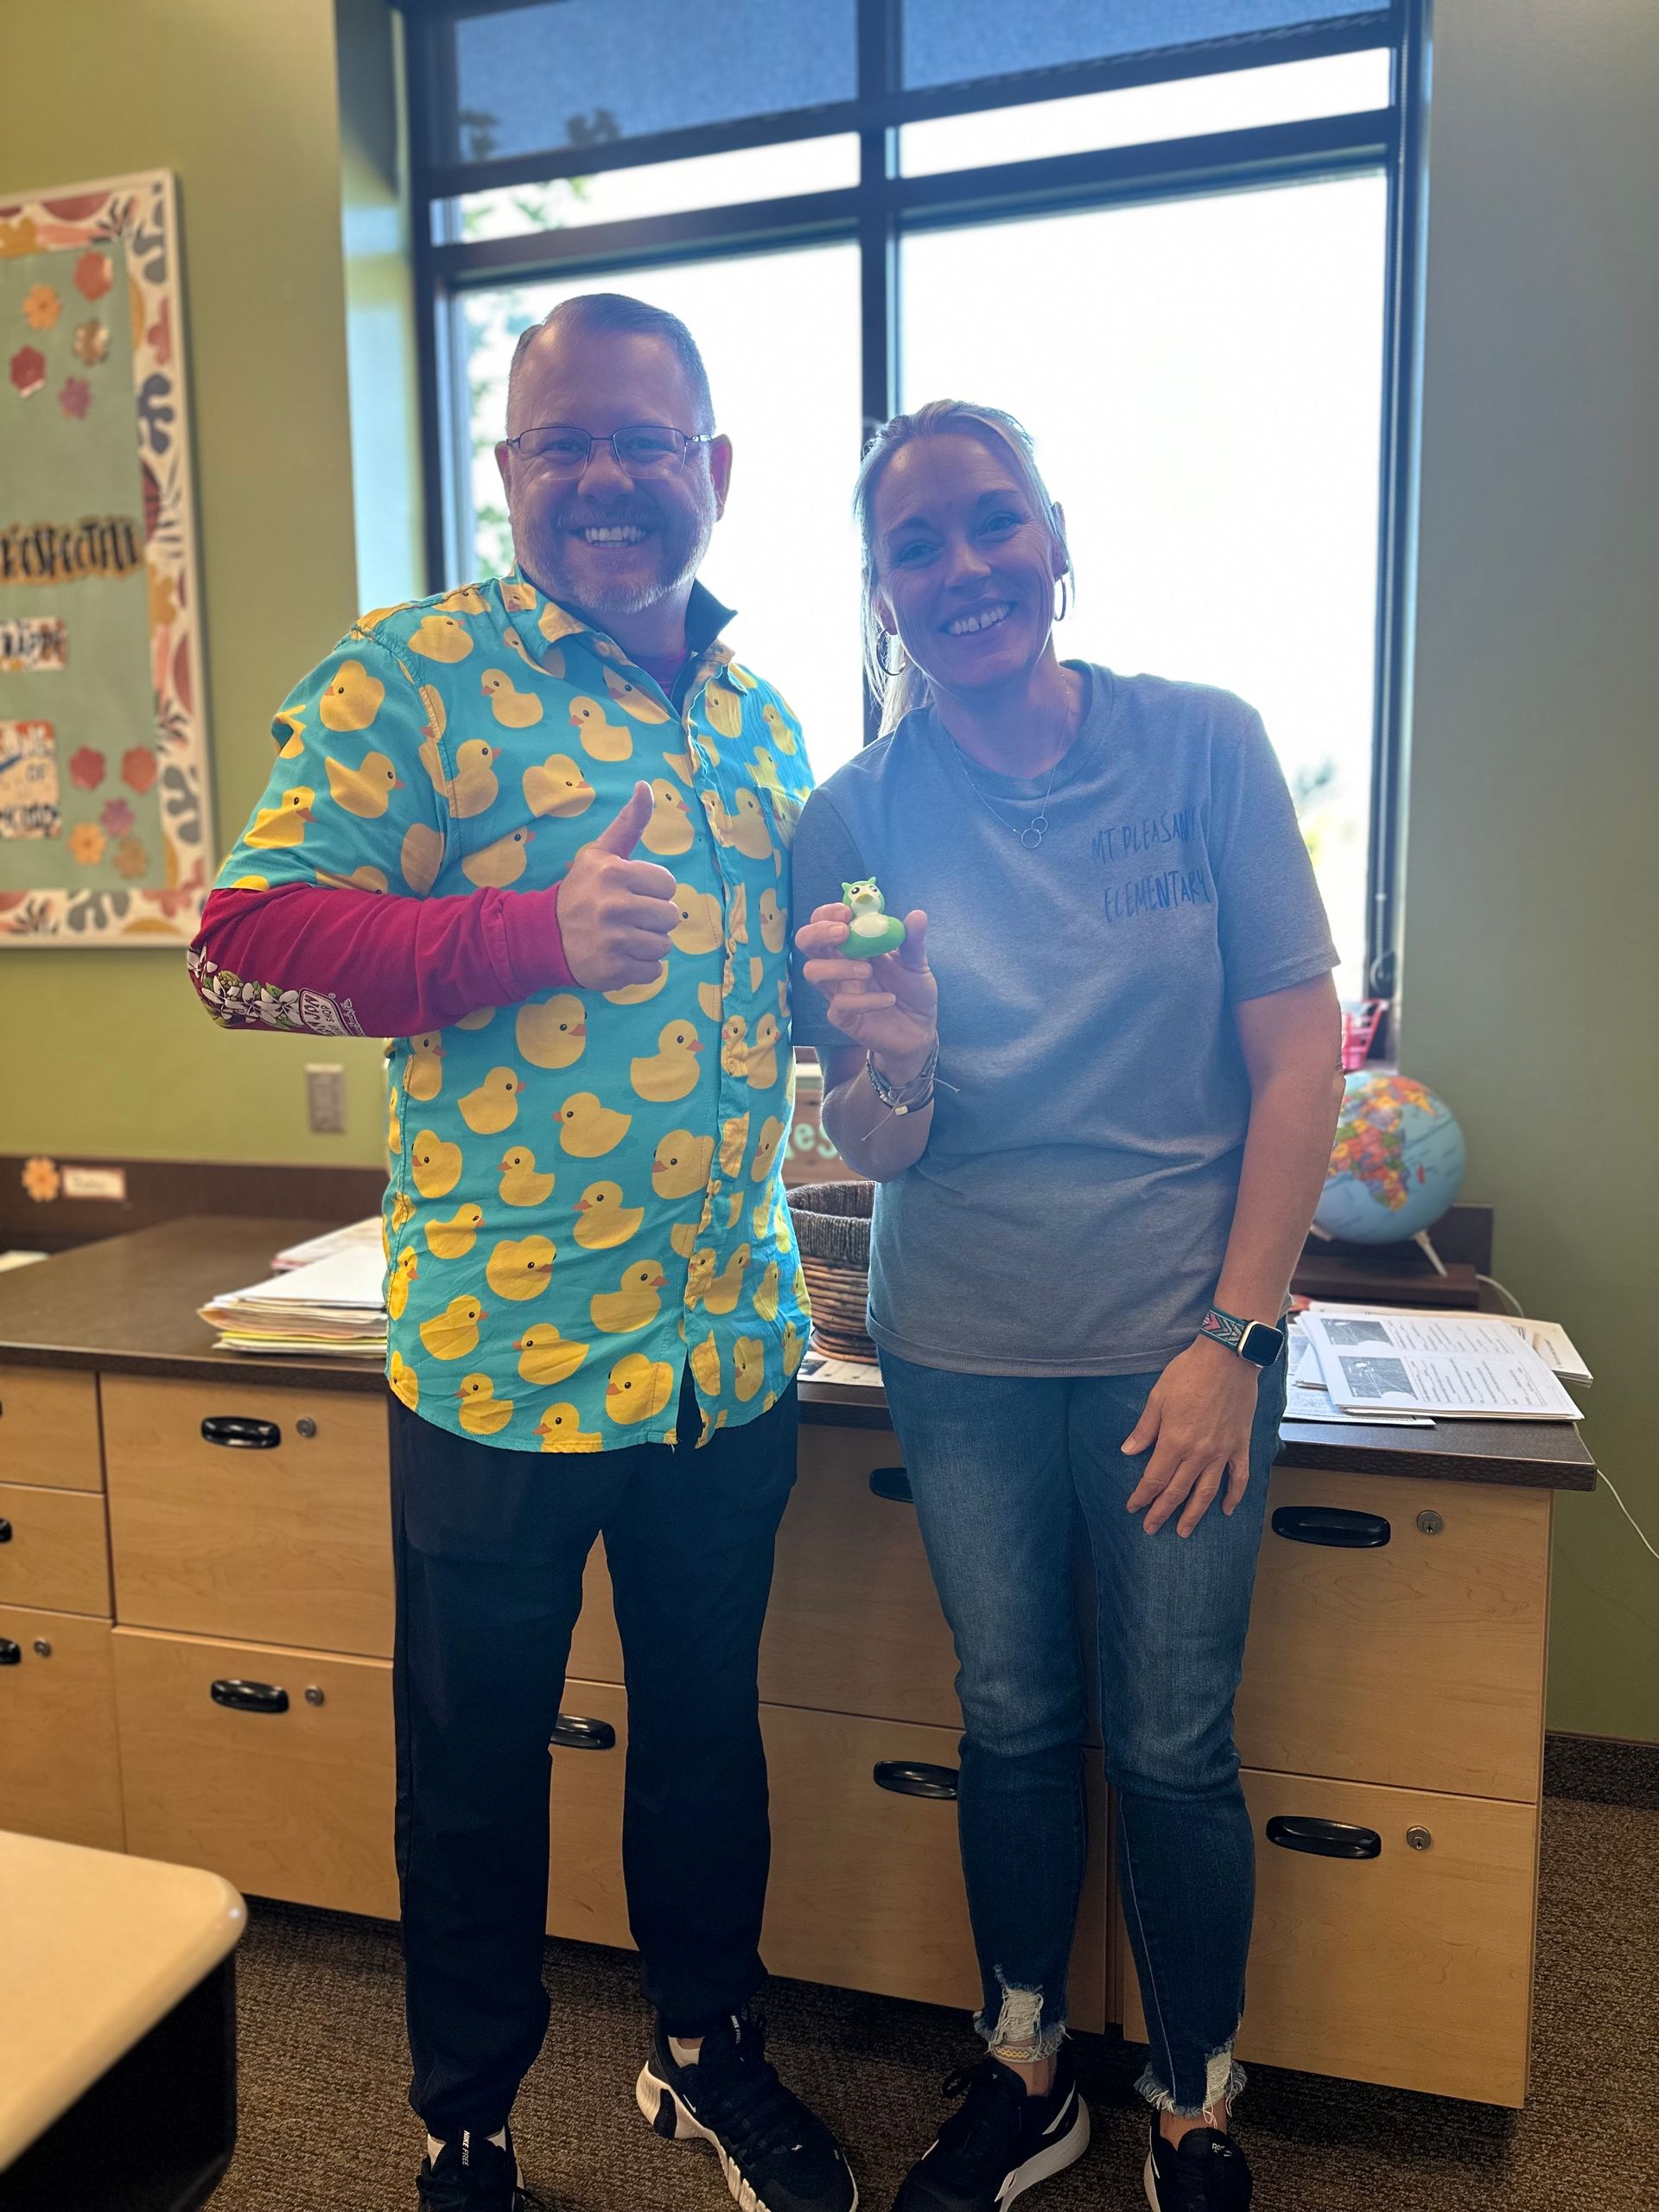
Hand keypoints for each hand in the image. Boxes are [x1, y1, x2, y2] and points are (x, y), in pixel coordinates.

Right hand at [556, 781, 679, 991]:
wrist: (545, 936)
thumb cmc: (582, 891)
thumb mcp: (600, 853)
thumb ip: (628, 823)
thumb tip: (645, 786)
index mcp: (614, 873)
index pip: (668, 884)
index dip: (653, 890)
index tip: (631, 893)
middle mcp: (614, 906)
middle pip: (670, 916)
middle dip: (653, 918)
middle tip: (628, 918)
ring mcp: (613, 941)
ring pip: (664, 945)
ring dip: (648, 943)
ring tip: (624, 937)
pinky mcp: (613, 971)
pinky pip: (653, 971)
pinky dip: (641, 967)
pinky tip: (620, 956)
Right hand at [794, 902, 937, 1076]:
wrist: (920, 1028)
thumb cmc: (911, 990)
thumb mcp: (916, 962)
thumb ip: (913, 940)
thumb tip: (917, 915)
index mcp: (852, 946)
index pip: (823, 921)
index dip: (827, 913)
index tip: (847, 912)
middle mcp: (838, 965)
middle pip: (806, 942)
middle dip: (818, 933)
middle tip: (843, 933)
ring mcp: (837, 991)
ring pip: (813, 972)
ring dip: (838, 966)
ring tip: (869, 970)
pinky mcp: (843, 1017)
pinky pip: (840, 1005)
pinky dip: (865, 1000)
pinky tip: (889, 1000)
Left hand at [1122, 1337, 1260, 1536]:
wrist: (1228, 1359)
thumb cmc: (1188, 1374)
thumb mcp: (1157, 1398)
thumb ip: (1144, 1429)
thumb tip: (1129, 1452)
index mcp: (1174, 1442)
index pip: (1155, 1479)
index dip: (1142, 1496)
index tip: (1133, 1508)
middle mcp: (1198, 1454)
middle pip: (1177, 1492)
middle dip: (1162, 1512)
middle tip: (1151, 1528)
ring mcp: (1222, 1453)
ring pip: (1206, 1492)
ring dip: (1194, 1514)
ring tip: (1184, 1531)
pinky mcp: (1240, 1446)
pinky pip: (1238, 1478)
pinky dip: (1234, 1496)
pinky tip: (1226, 1510)